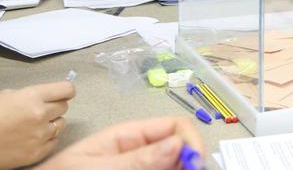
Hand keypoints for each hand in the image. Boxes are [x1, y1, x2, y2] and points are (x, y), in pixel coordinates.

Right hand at [0, 81, 75, 168]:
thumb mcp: (8, 95)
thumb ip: (32, 94)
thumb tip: (48, 95)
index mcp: (33, 97)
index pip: (66, 90)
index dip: (66, 90)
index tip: (64, 93)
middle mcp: (41, 115)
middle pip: (64, 106)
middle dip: (55, 106)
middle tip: (42, 109)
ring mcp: (41, 135)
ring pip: (61, 125)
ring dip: (52, 123)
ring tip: (35, 125)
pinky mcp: (38, 152)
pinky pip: (54, 141)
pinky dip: (47, 138)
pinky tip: (34, 137)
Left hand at [37, 116, 204, 169]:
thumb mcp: (97, 167)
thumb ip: (136, 159)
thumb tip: (177, 143)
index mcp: (129, 135)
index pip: (173, 126)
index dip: (189, 140)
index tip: (195, 162)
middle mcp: (139, 151)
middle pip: (179, 149)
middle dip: (189, 162)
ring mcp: (139, 167)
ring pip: (172, 166)